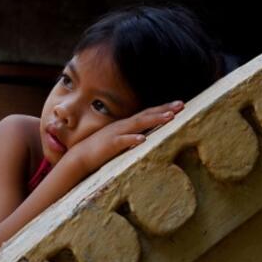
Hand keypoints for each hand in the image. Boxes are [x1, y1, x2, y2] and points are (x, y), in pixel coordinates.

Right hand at [65, 101, 183, 175]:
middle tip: (182, 105)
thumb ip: (133, 137)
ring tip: (170, 118)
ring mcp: (116, 134)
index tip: (180, 105)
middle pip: (147, 115)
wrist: (79, 157)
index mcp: (126, 124)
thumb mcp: (120, 141)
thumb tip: (148, 137)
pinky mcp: (110, 145)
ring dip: (154, 120)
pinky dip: (132, 139)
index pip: (147, 113)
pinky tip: (143, 139)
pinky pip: (122, 141)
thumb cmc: (100, 150)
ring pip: (138, 124)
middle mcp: (123, 125)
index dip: (163, 109)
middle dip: (164, 109)